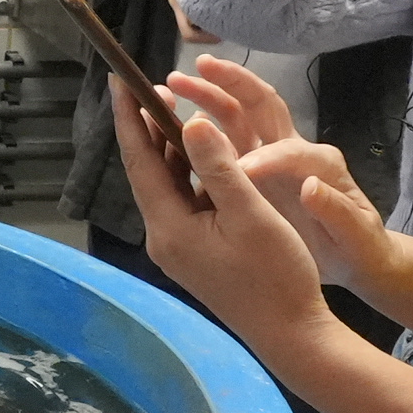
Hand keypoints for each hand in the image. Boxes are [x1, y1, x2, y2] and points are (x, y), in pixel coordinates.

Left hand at [115, 80, 356, 364]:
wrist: (291, 333)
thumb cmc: (275, 275)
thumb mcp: (250, 213)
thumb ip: (218, 167)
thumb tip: (191, 121)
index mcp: (168, 227)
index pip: (140, 161)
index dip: (130, 118)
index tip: (120, 79)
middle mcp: (163, 237)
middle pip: (148, 171)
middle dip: (147, 127)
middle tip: (154, 85)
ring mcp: (177, 247)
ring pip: (165, 185)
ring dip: (169, 148)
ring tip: (173, 107)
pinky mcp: (194, 252)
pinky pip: (182, 200)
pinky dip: (187, 171)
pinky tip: (199, 151)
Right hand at [163, 57, 391, 290]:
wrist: (358, 259)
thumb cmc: (359, 247)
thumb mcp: (356, 234)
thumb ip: (336, 210)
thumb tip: (310, 186)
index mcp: (319, 163)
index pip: (288, 150)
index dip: (264, 158)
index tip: (239, 174)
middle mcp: (294, 149)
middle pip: (259, 105)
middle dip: (229, 84)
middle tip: (196, 68)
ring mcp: (273, 158)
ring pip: (238, 116)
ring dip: (208, 96)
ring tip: (174, 85)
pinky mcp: (257, 172)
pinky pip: (227, 141)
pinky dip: (203, 129)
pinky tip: (176, 127)